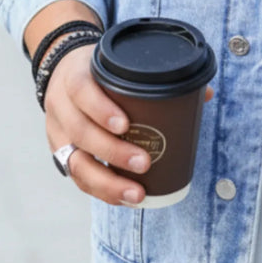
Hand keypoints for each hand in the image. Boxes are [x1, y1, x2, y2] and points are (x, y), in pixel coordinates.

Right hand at [45, 46, 212, 204]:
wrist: (62, 72)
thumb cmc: (99, 72)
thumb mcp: (116, 64)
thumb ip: (156, 77)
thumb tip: (204, 94)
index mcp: (74, 77)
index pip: (81, 91)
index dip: (101, 109)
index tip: (126, 125)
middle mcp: (61, 106)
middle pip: (80, 132)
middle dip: (112, 152)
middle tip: (144, 163)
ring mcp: (57, 132)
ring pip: (75, 162)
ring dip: (106, 182)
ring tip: (136, 194)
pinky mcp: (59, 153)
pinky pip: (77, 177)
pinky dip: (101, 190)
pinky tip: (123, 198)